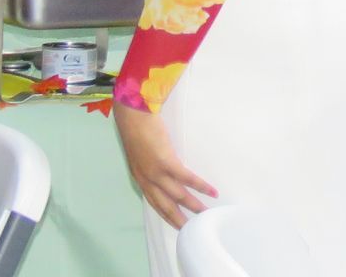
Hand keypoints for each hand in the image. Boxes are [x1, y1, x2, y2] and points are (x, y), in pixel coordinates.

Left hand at [114, 102, 216, 227]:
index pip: (155, 202)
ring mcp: (156, 172)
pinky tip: (211, 191)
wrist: (134, 117)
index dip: (167, 214)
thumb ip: (150, 164)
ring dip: (193, 205)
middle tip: (191, 228)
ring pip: (177, 195)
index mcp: (141, 179)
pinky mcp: (167, 162)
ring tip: (205, 213)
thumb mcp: (141, 154)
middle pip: (165, 205)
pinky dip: (200, 186)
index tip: (178, 223)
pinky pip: (187, 178)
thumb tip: (164, 169)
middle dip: (179, 218)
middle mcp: (147, 180)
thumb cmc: (138, 130)